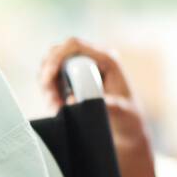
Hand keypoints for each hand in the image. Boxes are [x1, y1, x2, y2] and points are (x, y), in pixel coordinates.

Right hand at [37, 37, 162, 176]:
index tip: (48, 78)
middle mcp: (93, 60)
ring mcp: (81, 70)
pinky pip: (52, 80)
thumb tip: (73, 99)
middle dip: (47, 74)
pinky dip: (49, 93)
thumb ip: (106, 106)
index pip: (74, 45)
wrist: (128, 131)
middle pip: (57, 53)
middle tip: (51, 99)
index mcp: (107, 59)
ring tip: (55, 108)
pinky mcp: (73, 81)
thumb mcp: (123, 114)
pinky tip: (56, 109)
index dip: (56, 57)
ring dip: (47, 86)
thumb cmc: (129, 120)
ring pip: (51, 67)